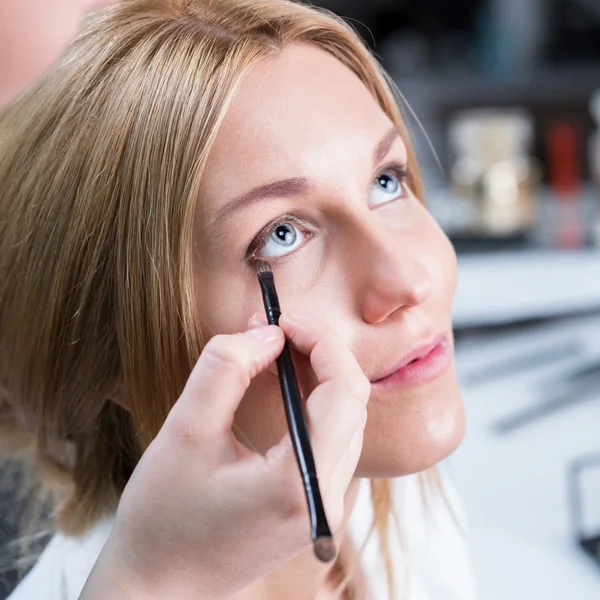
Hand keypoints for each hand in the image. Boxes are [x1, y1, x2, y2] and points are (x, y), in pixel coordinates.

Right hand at [79, 312, 370, 599]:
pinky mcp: (316, 505)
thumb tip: (267, 333)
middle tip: (277, 328)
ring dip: (319, 374)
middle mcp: (329, 497)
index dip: (320, 341)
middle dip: (320, 352)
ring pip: (347, 418)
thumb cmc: (162, 519)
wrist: (160, 587)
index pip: (344, 390)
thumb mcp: (184, 431)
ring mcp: (327, 505)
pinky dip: (315, 401)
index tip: (283, 319)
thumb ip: (225, 369)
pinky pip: (333, 438)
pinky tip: (284, 383)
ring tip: (277, 349)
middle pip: (352, 400)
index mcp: (302, 481)